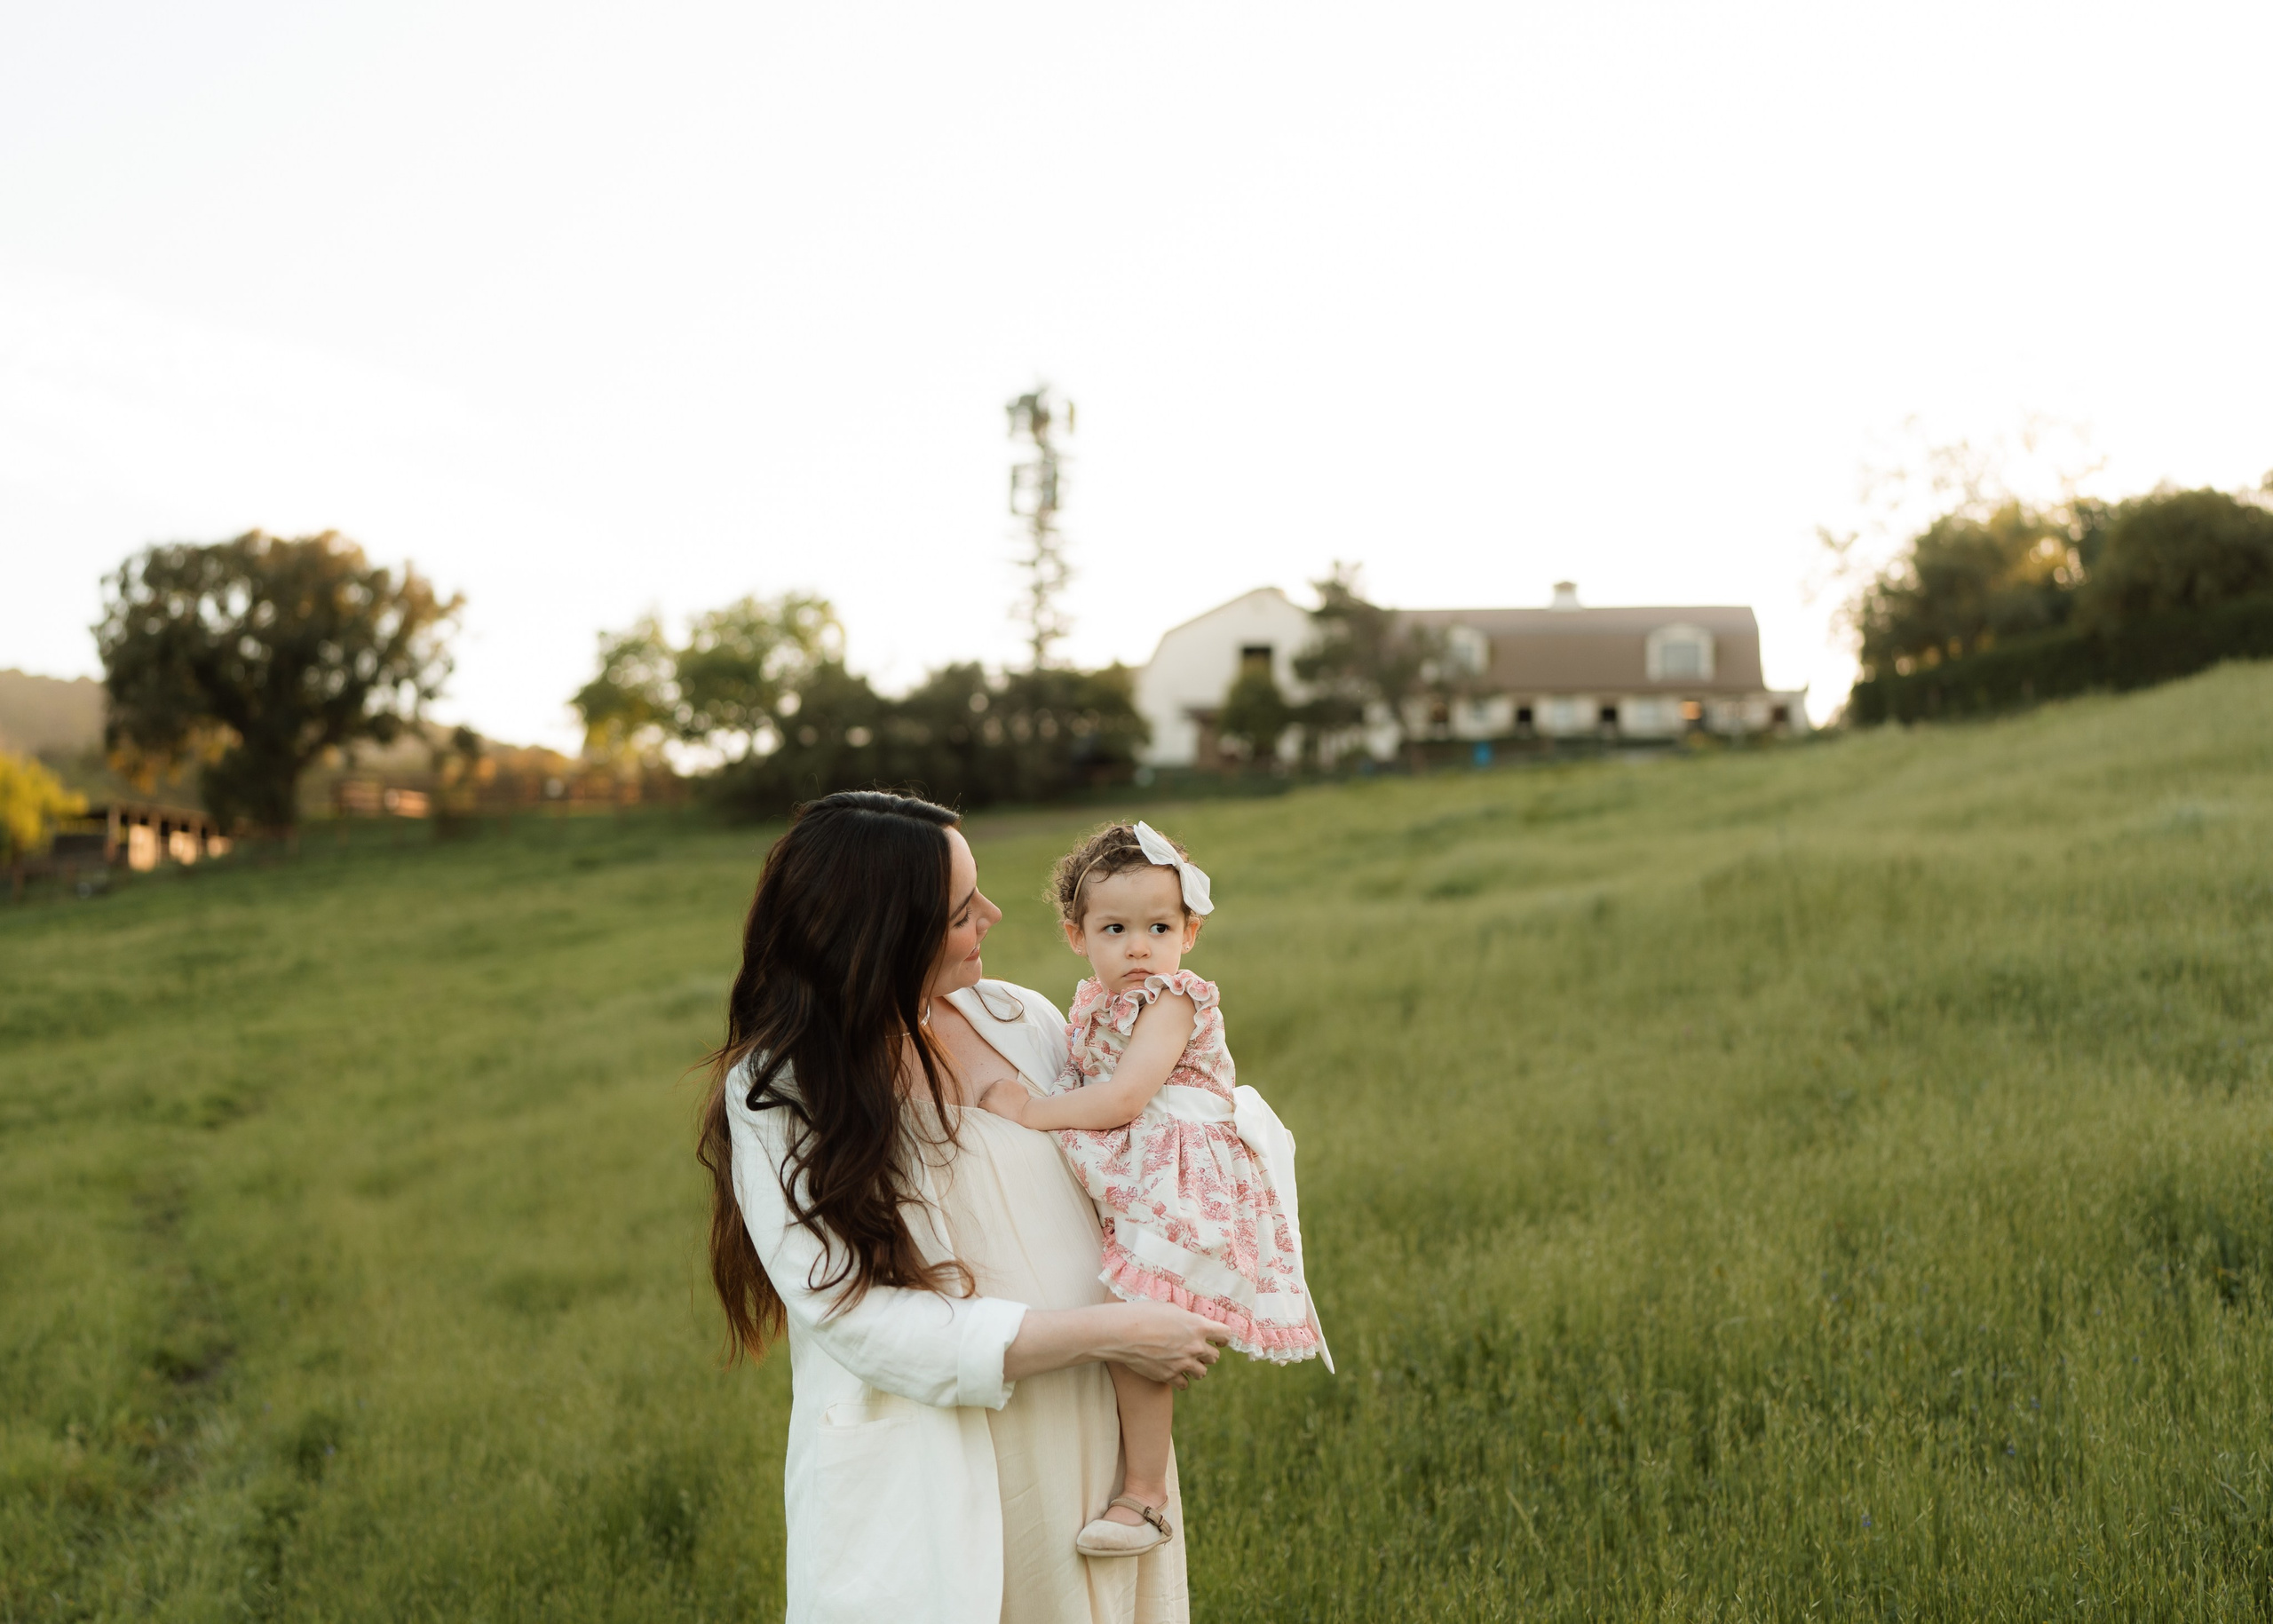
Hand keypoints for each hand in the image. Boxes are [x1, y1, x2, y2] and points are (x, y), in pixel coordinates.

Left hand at [976, 1078, 1029, 1123]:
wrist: (1026, 1113)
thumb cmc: (1025, 1103)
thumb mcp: (1020, 1088)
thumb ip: (1011, 1086)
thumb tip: (1007, 1088)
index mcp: (1004, 1080)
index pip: (996, 1087)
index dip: (999, 1095)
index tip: (1004, 1101)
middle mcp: (996, 1085)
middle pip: (990, 1092)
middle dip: (994, 1099)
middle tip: (1002, 1107)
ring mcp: (991, 1093)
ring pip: (985, 1099)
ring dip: (989, 1104)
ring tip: (1000, 1110)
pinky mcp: (987, 1103)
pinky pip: (981, 1106)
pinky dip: (985, 1110)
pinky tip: (994, 1113)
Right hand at [1101, 1302, 1230, 1388]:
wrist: (1123, 1333)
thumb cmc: (1144, 1315)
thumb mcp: (1170, 1309)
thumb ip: (1186, 1319)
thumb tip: (1193, 1324)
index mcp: (1198, 1326)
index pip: (1225, 1335)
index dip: (1223, 1338)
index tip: (1218, 1341)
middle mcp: (1195, 1346)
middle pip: (1215, 1357)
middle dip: (1207, 1354)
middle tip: (1195, 1351)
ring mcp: (1183, 1363)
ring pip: (1202, 1373)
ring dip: (1196, 1368)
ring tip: (1185, 1363)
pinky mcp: (1170, 1376)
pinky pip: (1185, 1384)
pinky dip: (1181, 1380)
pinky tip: (1174, 1372)